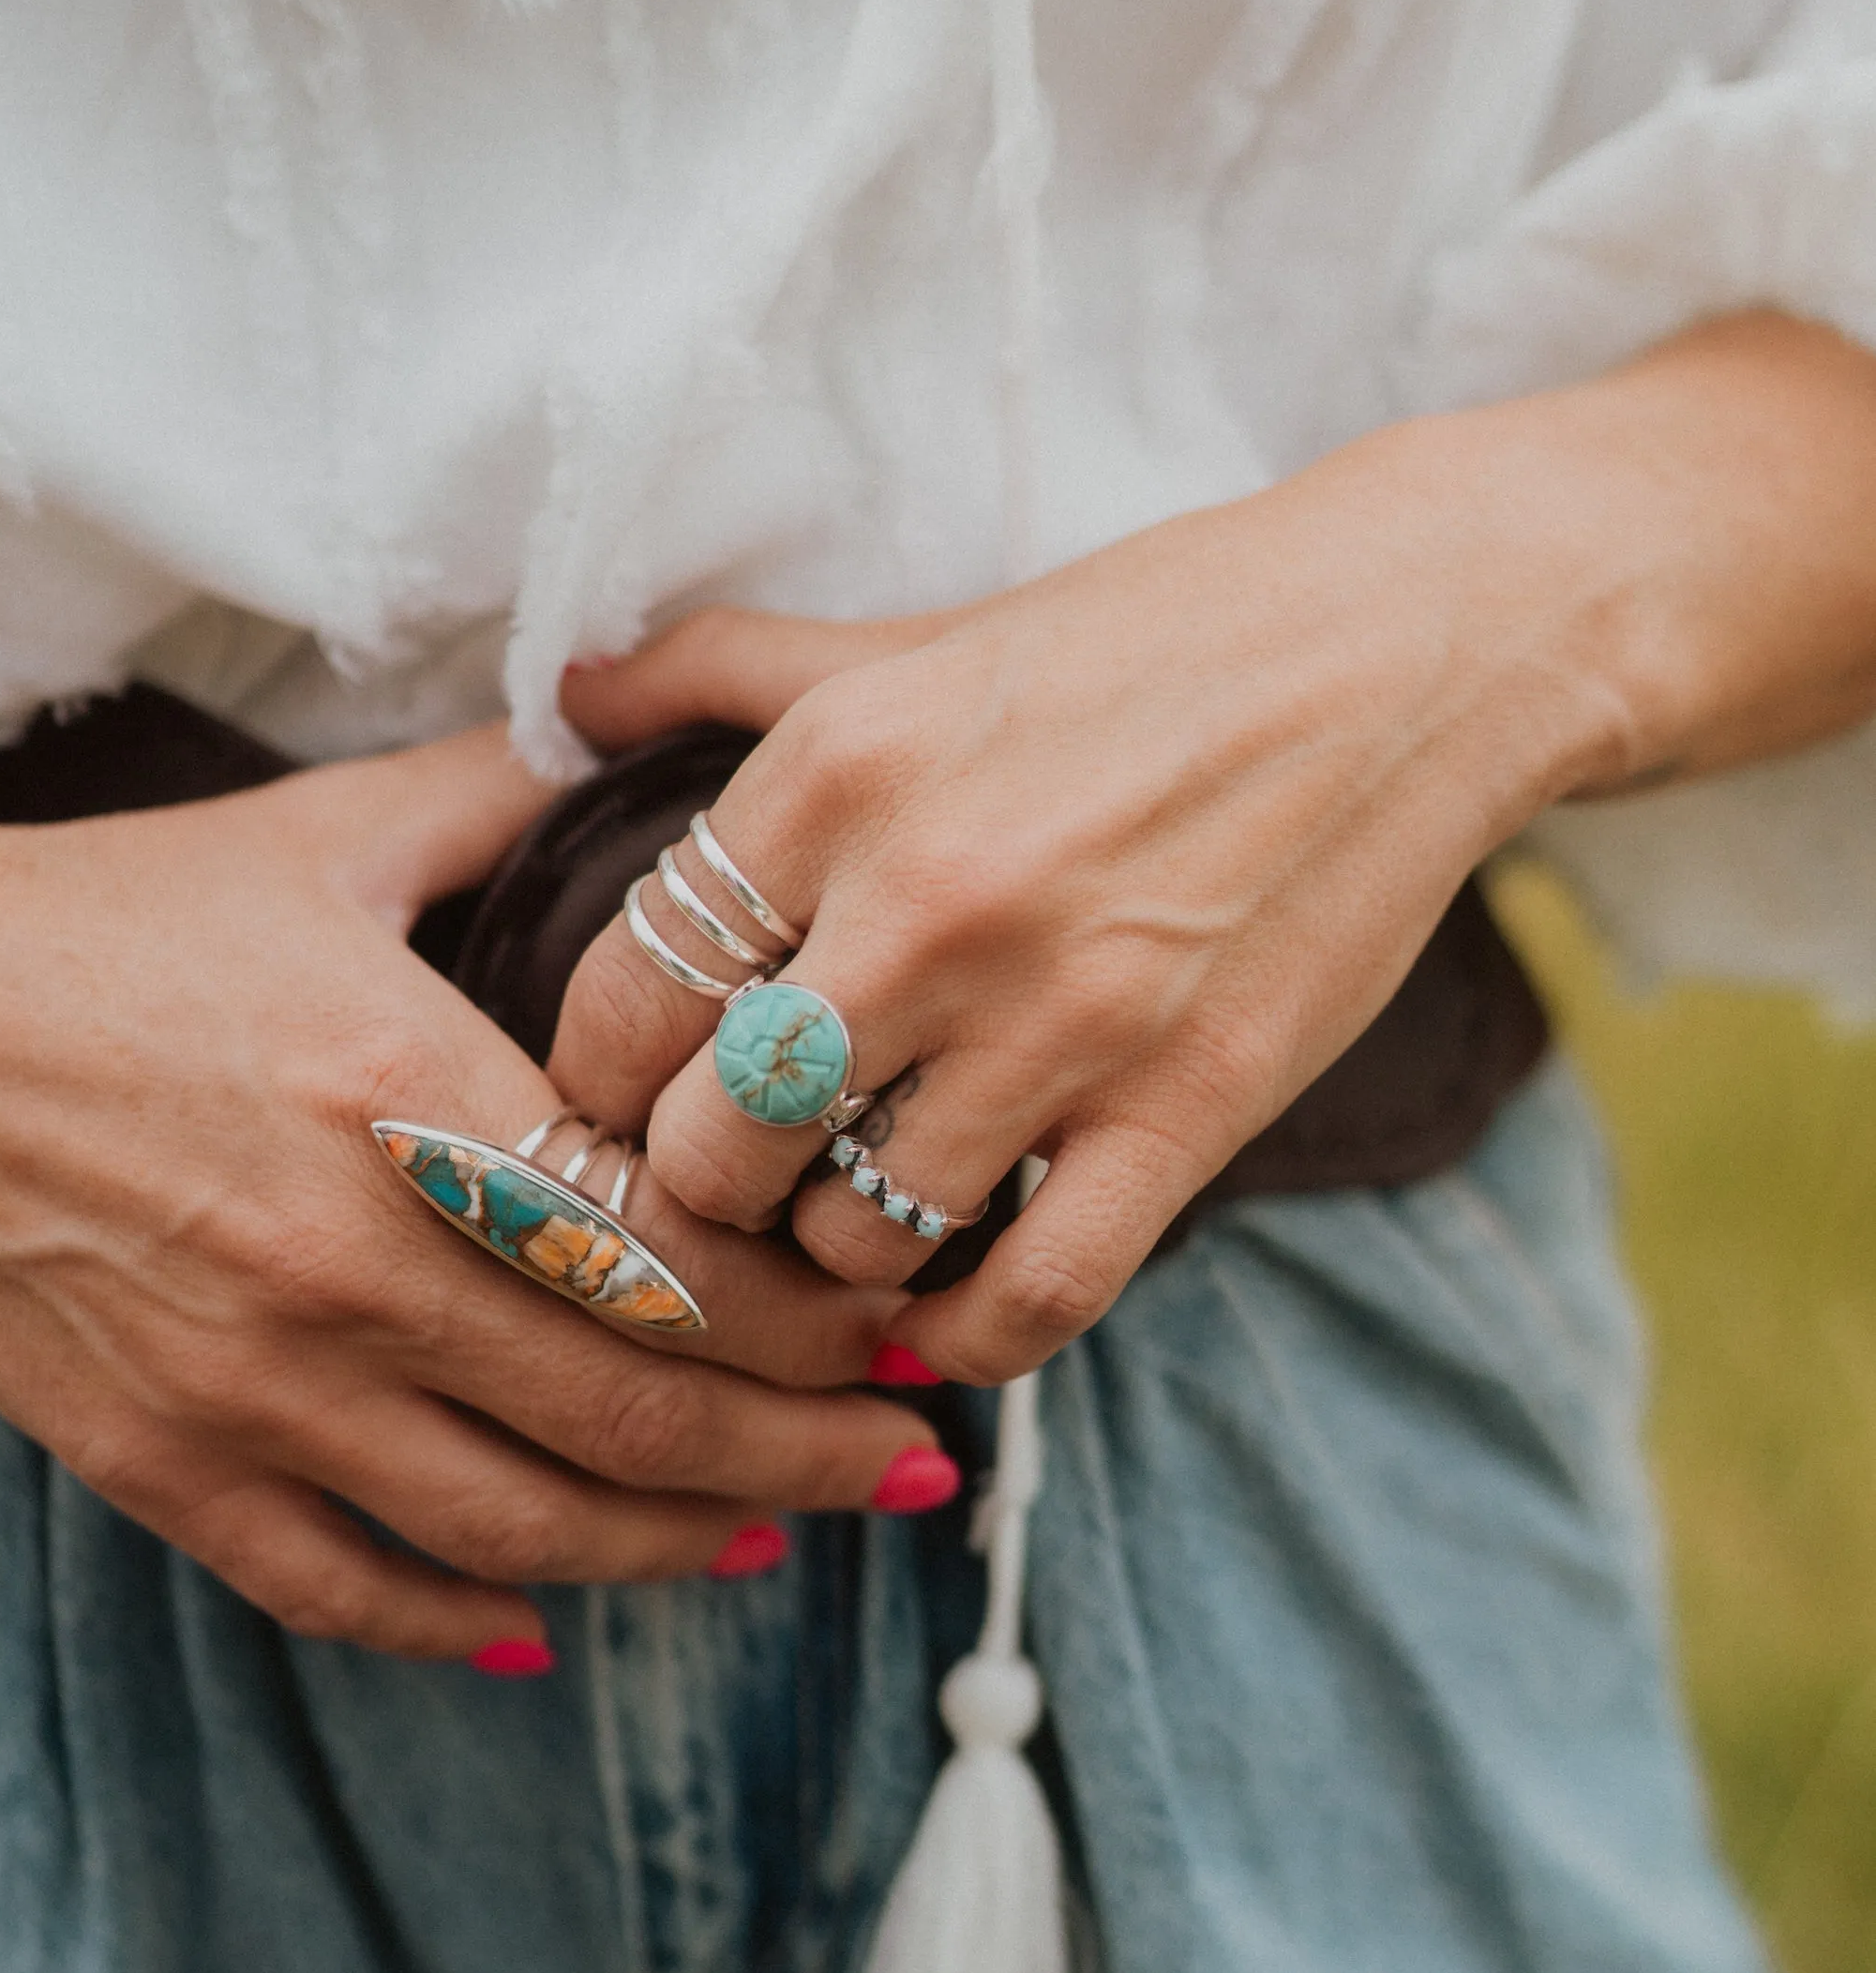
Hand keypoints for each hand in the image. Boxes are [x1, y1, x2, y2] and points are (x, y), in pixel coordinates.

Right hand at [0, 682, 945, 1659]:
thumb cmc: (101, 919)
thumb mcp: (321, 831)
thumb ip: (506, 799)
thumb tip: (656, 738)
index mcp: (406, 1094)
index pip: (676, 1256)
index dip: (820, 1318)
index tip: (910, 1328)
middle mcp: (345, 1265)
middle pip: (636, 1417)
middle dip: (806, 1457)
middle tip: (916, 1468)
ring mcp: (249, 1386)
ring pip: (521, 1529)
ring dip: (676, 1551)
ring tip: (778, 1543)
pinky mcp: (159, 1464)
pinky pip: (345, 1590)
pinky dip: (462, 1629)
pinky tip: (549, 1629)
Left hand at [550, 314, 1875, 1383]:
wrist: (1408, 649)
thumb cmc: (1144, 640)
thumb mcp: (912, 635)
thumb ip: (723, 667)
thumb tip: (562, 695)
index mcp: (830, 774)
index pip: (618, 1005)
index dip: (597, 1091)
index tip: (631, 1109)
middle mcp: (924, 903)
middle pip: (712, 1154)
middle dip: (699, 1196)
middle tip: (734, 1188)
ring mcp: (1061, 1020)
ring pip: (852, 1244)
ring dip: (833, 1261)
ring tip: (851, 1221)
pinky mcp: (1188, 1108)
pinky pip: (1028, 1301)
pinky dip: (968, 1337)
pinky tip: (952, 1304)